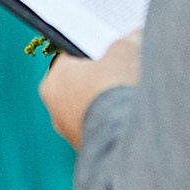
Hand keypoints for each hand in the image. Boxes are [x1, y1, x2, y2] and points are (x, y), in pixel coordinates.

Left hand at [38, 31, 141, 149]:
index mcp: (53, 82)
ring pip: (94, 109)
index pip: (71, 58)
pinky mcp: (92, 153)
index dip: (95, 52)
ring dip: (112, 102)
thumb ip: (127, 41)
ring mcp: (73, 135)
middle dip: (104, 78)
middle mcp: (56, 111)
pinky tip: (135, 119)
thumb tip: (135, 36)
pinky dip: (117, 123)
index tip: (113, 50)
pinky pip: (105, 130)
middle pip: (82, 85)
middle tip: (128, 69)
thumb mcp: (124, 53)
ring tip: (136, 95)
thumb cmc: (116, 89)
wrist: (127, 138)